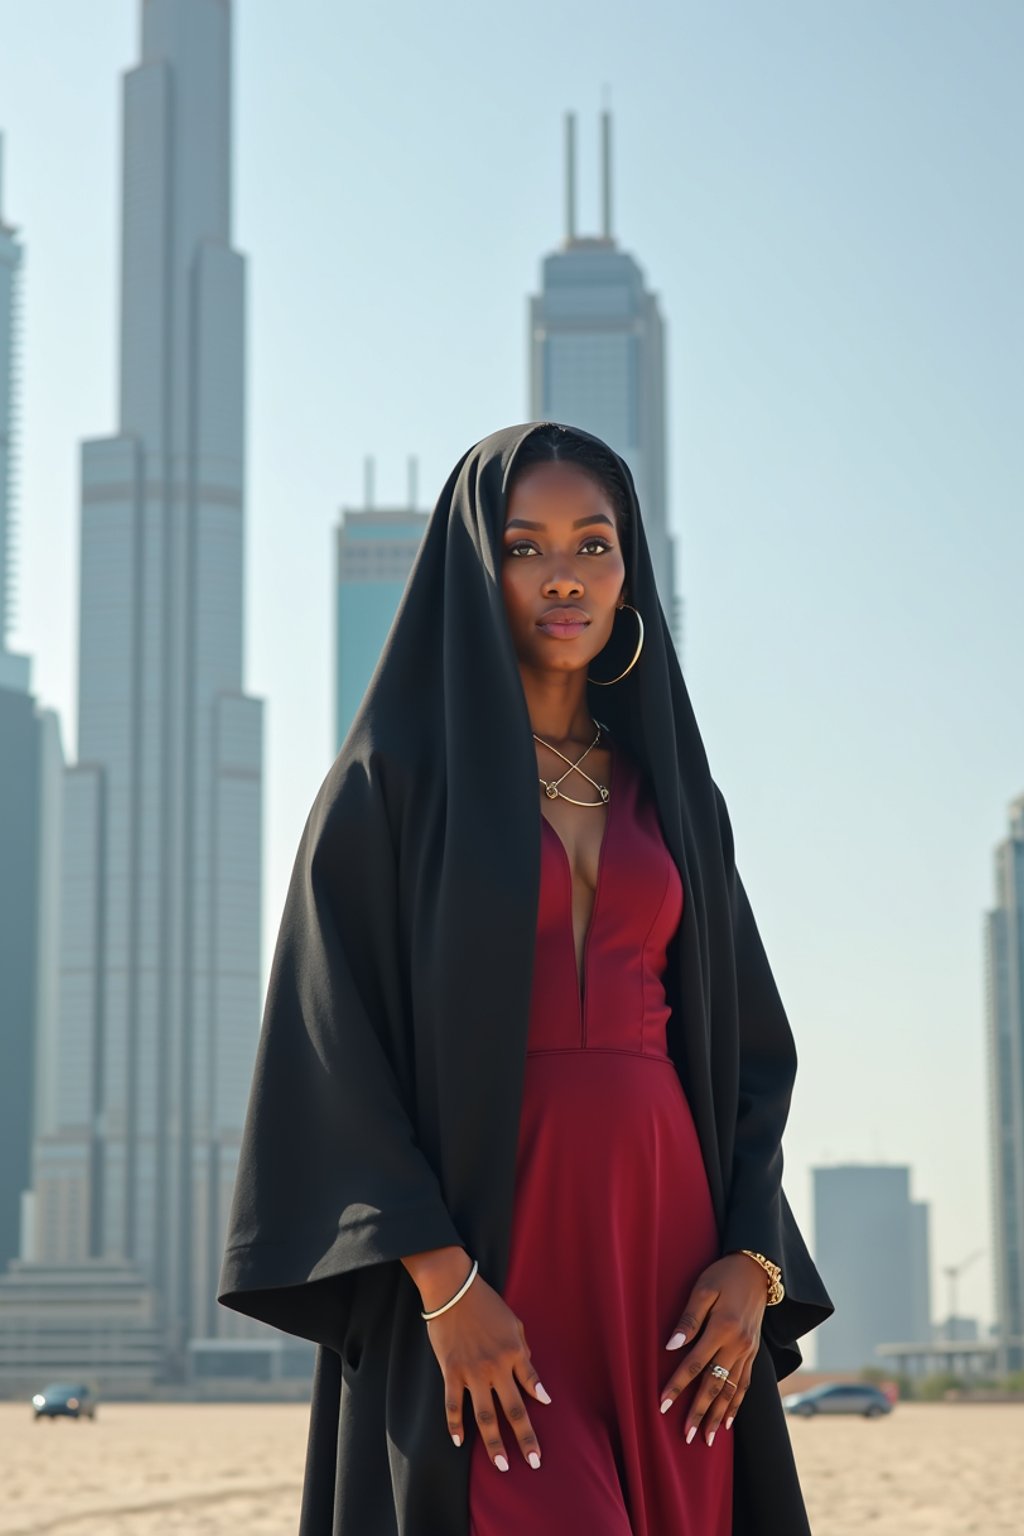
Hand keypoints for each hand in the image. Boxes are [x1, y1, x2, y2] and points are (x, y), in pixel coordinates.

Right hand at [407, 1248, 552, 1470]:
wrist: (452, 1289)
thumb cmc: (485, 1302)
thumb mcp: (513, 1322)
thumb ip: (521, 1348)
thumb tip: (527, 1368)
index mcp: (514, 1352)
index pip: (532, 1384)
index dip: (539, 1399)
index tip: (546, 1411)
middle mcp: (496, 1367)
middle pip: (513, 1410)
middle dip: (525, 1438)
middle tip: (533, 1462)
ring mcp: (472, 1372)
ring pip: (485, 1415)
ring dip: (494, 1442)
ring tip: (501, 1465)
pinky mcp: (451, 1372)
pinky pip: (453, 1404)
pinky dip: (455, 1424)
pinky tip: (458, 1441)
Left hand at [659, 1253, 768, 1444]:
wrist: (757, 1269)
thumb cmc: (723, 1275)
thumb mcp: (703, 1289)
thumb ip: (688, 1319)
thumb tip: (671, 1346)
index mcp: (722, 1328)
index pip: (695, 1364)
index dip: (677, 1386)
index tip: (662, 1405)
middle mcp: (738, 1345)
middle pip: (715, 1385)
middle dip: (699, 1412)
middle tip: (686, 1436)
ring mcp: (748, 1351)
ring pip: (732, 1391)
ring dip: (719, 1416)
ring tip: (707, 1439)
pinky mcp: (754, 1353)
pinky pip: (745, 1384)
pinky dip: (737, 1405)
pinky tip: (729, 1421)